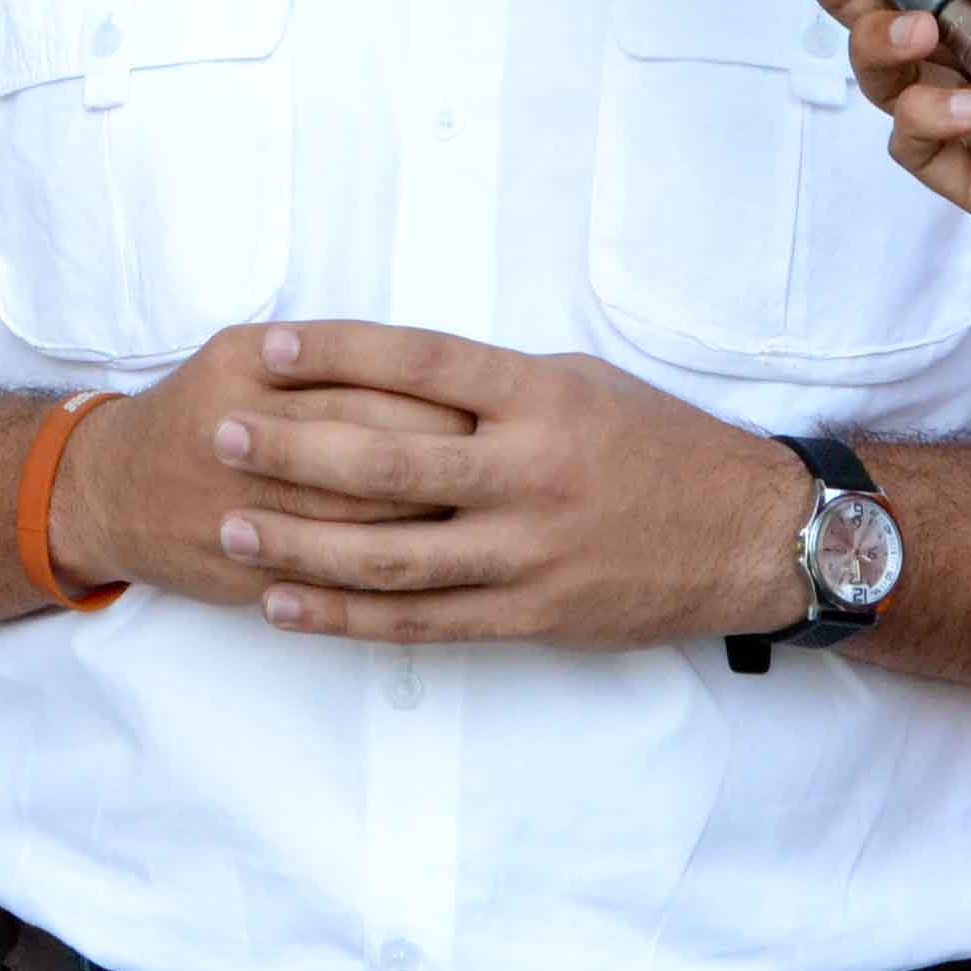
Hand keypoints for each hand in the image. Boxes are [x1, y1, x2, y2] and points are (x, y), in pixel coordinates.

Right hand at [42, 329, 475, 605]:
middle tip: (517, 466)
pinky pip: (332, 578)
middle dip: (453, 461)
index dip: (440, 399)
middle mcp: (240, 431)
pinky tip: (438, 573)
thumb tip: (449, 370)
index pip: (366, 378)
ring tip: (492, 518)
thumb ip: (329, 354)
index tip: (500, 409)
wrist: (107, 491)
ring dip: (433, 525)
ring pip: (360, 520)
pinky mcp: (244, 569)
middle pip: (372, 447)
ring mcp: (239, 506)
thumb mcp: (244, 351)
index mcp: (246, 364)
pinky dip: (388, 578)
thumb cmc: (200, 408)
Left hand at [195, 324, 811, 648]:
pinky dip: (346, 618)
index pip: (418, 363)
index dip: (335, 353)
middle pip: (387, 462)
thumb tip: (387, 373)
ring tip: (230, 530)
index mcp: (541, 398)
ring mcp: (528, 553)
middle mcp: (530, 473)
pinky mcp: (530, 616)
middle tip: (220, 436)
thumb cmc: (657, 445)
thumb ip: (490, 384)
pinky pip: (421, 623)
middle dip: (292, 451)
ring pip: (391, 556)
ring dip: (299, 547)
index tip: (266, 347)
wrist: (750, 536)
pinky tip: (286, 607)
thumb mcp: (580, 383)